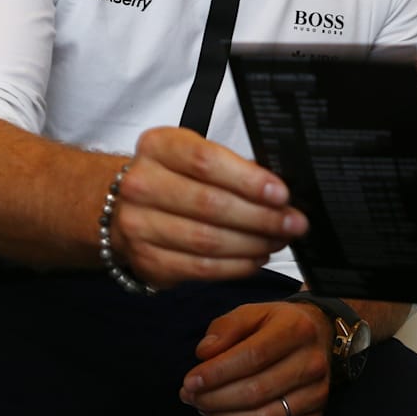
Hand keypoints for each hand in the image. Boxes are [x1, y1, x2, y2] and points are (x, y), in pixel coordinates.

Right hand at [112, 126, 307, 287]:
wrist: (122, 208)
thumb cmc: (174, 177)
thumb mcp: (194, 155)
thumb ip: (232, 167)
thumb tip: (281, 189)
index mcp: (158, 147)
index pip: (206, 162)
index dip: (248, 180)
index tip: (281, 193)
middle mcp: (141, 185)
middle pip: (210, 204)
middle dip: (260, 217)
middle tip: (294, 223)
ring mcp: (138, 226)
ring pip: (206, 240)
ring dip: (252, 244)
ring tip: (279, 240)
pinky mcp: (146, 261)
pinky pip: (199, 268)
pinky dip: (235, 266)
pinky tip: (256, 258)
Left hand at [182, 301, 331, 415]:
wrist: (317, 334)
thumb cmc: (275, 325)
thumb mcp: (251, 313)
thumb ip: (226, 327)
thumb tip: (204, 353)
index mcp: (296, 329)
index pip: (253, 356)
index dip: (217, 373)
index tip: (189, 381)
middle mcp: (312, 362)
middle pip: (256, 391)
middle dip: (214, 399)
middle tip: (190, 396)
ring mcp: (317, 392)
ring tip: (205, 408)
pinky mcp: (316, 415)